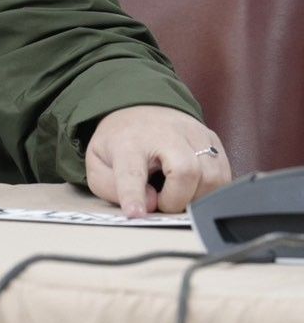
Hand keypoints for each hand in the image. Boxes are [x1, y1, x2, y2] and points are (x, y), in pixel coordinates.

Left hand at [84, 105, 230, 215]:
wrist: (138, 108)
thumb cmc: (120, 141)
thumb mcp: (96, 162)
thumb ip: (110, 187)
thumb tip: (148, 204)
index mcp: (129, 141)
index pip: (131, 171)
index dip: (133, 195)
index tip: (135, 214)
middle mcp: (165, 134)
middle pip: (186, 172)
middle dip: (177, 199)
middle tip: (163, 202)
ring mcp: (193, 134)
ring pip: (212, 177)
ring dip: (197, 198)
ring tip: (177, 194)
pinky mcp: (213, 139)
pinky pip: (225, 176)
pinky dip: (211, 191)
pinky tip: (193, 188)